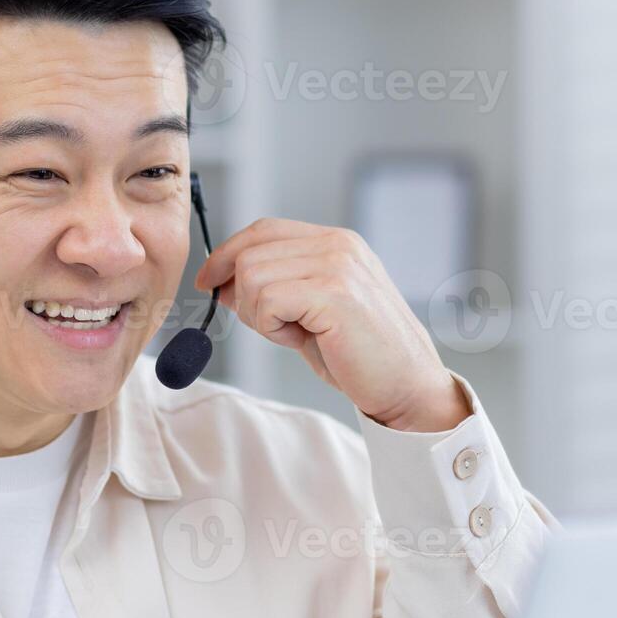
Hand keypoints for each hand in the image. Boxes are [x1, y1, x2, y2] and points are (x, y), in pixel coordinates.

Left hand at [194, 218, 470, 432]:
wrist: (408, 387)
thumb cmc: (361, 357)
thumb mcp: (309, 313)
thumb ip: (273, 289)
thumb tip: (220, 283)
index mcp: (335, 242)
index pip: (263, 230)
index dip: (227, 253)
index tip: (208, 283)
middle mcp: (337, 244)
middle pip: (250, 253)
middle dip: (244, 296)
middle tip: (275, 328)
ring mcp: (337, 265)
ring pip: (252, 277)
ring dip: (261, 316)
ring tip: (297, 333)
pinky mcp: (334, 293)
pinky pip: (267, 302)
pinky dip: (272, 328)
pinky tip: (302, 339)